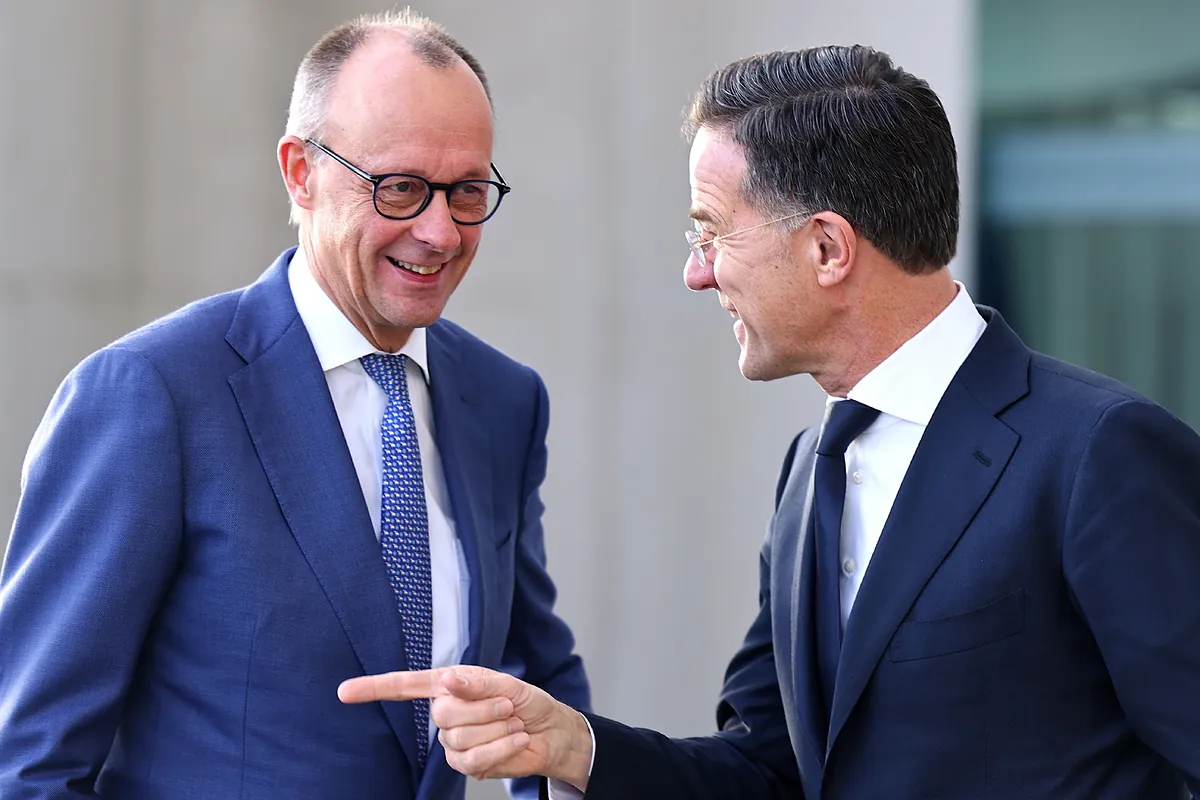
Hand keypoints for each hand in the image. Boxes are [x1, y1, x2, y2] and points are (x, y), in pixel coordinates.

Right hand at [338, 665, 592, 789]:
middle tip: (505, 706)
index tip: (344, 691)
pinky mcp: (465, 764)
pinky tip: (514, 739)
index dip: (374, 688)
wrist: (547, 732)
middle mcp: (445, 711)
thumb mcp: (506, 684)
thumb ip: (476, 682)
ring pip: (459, 739)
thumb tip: (447, 679)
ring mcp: (452, 741)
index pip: (404, 686)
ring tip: (511, 723)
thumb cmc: (526, 702)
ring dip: (494, 729)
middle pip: (442, 714)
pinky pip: (473, 760)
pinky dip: (500, 748)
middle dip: (482, 709)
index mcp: (448, 685)